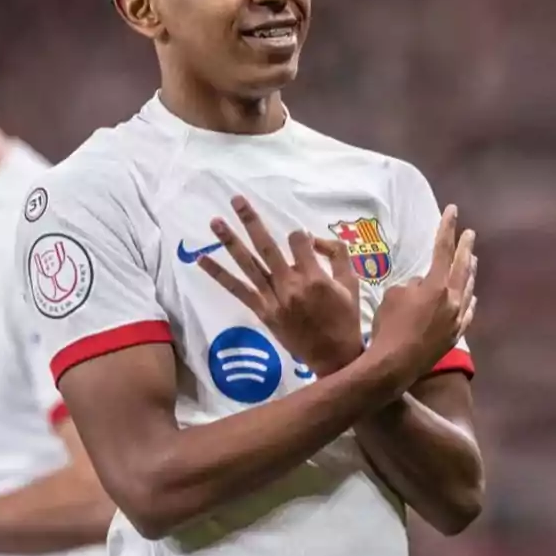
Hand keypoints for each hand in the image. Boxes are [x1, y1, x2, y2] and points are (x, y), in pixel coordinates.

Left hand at [196, 195, 363, 374]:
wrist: (334, 356)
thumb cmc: (346, 319)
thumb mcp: (352, 283)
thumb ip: (338, 256)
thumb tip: (315, 240)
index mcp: (315, 277)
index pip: (299, 241)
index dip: (301, 237)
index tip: (305, 243)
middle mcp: (290, 285)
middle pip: (267, 246)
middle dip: (251, 220)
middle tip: (236, 199)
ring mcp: (273, 298)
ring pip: (249, 264)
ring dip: (230, 242)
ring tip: (215, 221)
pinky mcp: (262, 311)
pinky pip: (238, 290)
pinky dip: (219, 275)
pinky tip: (202, 260)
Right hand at [371, 204, 476, 380]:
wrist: (394, 365)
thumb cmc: (388, 327)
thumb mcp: (393, 296)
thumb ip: (412, 286)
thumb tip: (422, 286)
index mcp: (436, 286)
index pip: (442, 249)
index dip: (446, 228)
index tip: (452, 210)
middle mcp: (452, 300)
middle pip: (461, 267)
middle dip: (465, 247)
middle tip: (469, 233)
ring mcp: (456, 319)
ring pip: (468, 290)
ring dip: (469, 272)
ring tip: (472, 259)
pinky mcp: (455, 336)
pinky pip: (467, 313)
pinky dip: (469, 301)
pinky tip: (471, 296)